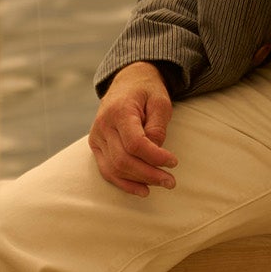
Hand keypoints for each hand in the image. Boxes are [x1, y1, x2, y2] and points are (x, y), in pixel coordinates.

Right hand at [88, 62, 178, 196]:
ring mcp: (96, 137)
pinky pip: (107, 170)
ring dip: (139, 181)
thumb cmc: (147, 91)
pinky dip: (124, 183)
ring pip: (114, 169)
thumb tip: (156, 151)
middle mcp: (103, 125)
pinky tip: (142, 189)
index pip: (135, 143)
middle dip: (149, 174)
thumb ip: (158, 126)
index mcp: (119, 111)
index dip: (155, 157)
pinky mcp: (96, 146)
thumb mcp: (160, 102)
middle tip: (171, 181)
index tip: (173, 162)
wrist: (127, 82)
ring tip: (161, 184)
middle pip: (123, 160)